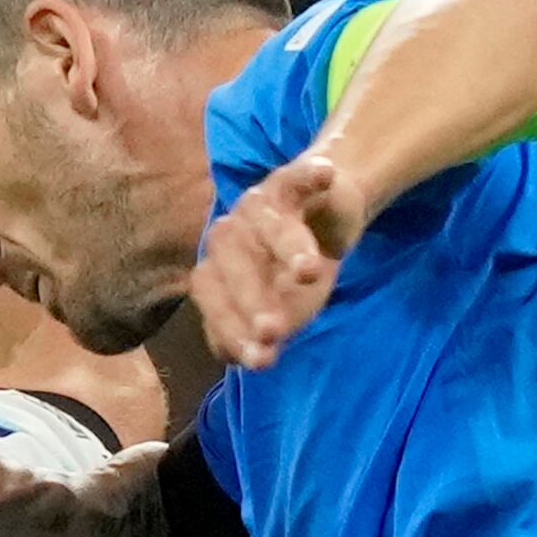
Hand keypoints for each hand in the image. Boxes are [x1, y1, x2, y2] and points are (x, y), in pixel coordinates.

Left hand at [190, 153, 365, 368]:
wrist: (322, 217)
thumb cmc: (290, 273)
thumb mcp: (282, 309)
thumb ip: (263, 334)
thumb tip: (251, 361)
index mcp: (218, 268)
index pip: (211, 297)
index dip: (229, 327)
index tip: (258, 359)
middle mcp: (229, 234)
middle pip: (231, 263)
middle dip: (250, 299)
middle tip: (273, 331)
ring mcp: (257, 205)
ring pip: (265, 224)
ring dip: (286, 246)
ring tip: (310, 272)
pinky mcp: (290, 180)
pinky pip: (297, 176)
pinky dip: (310, 174)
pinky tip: (325, 175)